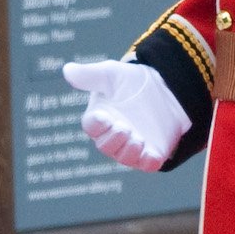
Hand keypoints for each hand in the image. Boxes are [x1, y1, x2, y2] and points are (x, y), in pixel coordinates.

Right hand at [63, 59, 190, 171]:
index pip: (92, 126)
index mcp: (100, 117)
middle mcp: (113, 135)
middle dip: (114, 139)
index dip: (96, 124)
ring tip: (138, 140)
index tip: (103, 116)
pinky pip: (148, 163)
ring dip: (129, 151)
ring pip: (125, 157)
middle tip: (124, 128)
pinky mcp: (152, 151)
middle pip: (106, 145)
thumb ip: (91, 74)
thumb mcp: (113, 74)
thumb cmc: (132, 81)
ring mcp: (132, 145)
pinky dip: (149, 162)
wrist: (167, 87)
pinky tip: (152, 157)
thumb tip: (67, 70)